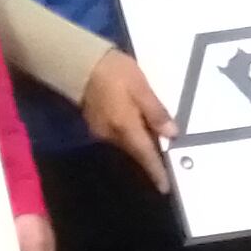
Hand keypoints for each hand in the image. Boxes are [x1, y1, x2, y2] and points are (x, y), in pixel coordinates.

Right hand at [81, 49, 175, 190]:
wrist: (78, 62)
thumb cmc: (114, 71)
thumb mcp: (141, 87)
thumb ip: (156, 112)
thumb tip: (172, 134)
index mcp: (126, 127)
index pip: (145, 155)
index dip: (156, 172)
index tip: (165, 187)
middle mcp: (112, 135)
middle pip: (136, 151)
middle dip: (150, 158)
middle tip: (166, 162)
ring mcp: (100, 130)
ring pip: (127, 143)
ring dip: (140, 144)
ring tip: (155, 140)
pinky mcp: (94, 123)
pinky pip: (117, 135)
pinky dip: (130, 134)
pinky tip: (137, 125)